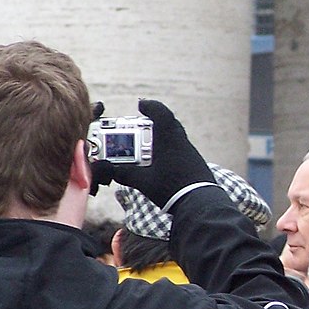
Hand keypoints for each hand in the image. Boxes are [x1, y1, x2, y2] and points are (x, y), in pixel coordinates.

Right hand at [95, 99, 213, 210]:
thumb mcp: (143, 181)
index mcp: (169, 140)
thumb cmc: (172, 188)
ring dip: (160, 137)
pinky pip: (179, 150)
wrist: (200, 203)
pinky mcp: (194, 163)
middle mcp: (181, 142)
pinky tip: (159, 162)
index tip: (141, 105)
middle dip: (153, 122)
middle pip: (169, 124)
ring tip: (146, 146)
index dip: (151, 107)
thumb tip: (108, 169)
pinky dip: (167, 150)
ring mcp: (190, 152)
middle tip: (141, 125)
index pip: (162, 114)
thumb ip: (124, 173)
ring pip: (174, 137)